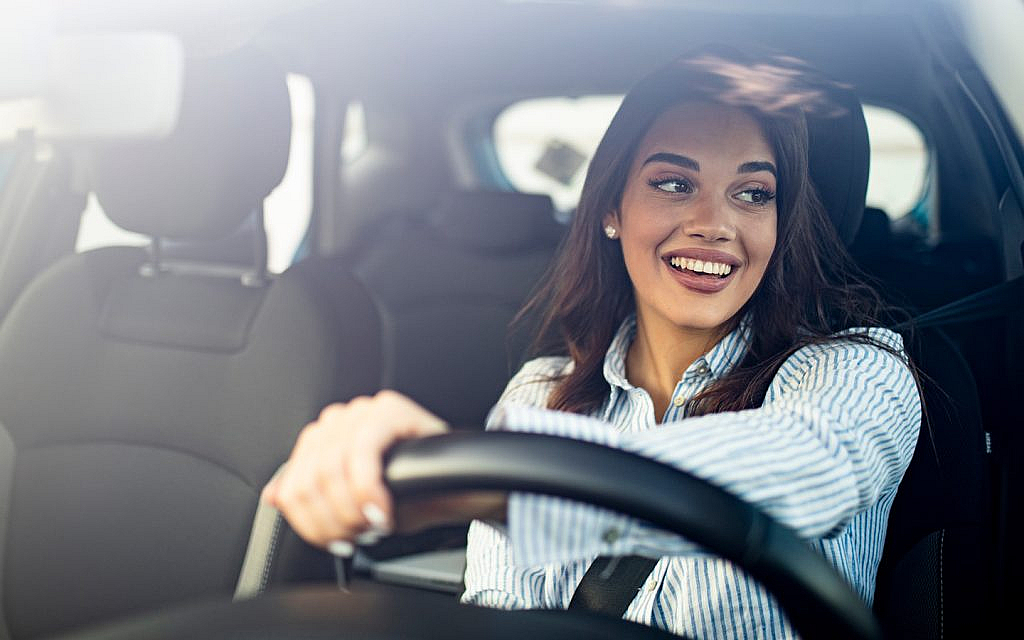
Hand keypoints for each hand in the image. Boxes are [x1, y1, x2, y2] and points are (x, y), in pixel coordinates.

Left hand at [261, 390, 448, 550]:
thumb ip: (312, 496)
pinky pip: (363, 454)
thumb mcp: (352, 503)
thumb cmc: (408, 493)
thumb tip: (274, 496)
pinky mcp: (388, 409)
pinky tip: (384, 511)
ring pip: (331, 471)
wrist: (457, 487)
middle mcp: (338, 420)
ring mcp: (362, 411)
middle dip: (333, 521)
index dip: (311, 523)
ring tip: (374, 526)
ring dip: (351, 511)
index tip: (335, 543)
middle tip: (358, 538)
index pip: (293, 484)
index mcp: (322, 439)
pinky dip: (369, 491)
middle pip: (309, 481)